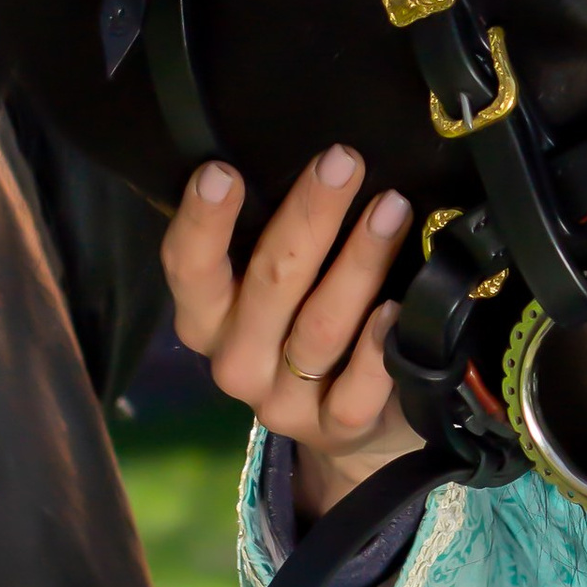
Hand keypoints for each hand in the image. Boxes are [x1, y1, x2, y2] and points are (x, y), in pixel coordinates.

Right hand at [164, 147, 422, 516]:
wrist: (353, 425)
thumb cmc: (308, 322)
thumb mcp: (277, 284)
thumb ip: (275, 237)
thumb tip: (312, 157)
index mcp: (208, 318)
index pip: (190, 268)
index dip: (203, 221)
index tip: (222, 171)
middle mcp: (236, 361)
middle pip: (269, 282)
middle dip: (309, 215)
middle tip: (343, 161)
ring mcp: (284, 401)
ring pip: (320, 326)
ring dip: (359, 261)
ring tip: (392, 208)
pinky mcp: (336, 429)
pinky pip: (357, 388)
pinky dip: (377, 346)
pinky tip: (397, 306)